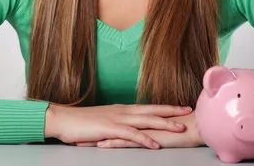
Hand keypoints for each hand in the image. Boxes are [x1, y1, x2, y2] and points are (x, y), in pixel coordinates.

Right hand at [45, 103, 192, 148]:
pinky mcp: (110, 129)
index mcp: (122, 110)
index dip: (166, 107)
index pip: (149, 107)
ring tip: (180, 127)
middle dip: (172, 111)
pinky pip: (132, 135)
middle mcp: (123, 111)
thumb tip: (128, 129)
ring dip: (165, 124)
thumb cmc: (81, 123)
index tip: (181, 107)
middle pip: (152, 110)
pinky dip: (145, 140)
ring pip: (146, 120)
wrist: (64, 120)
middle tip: (189, 110)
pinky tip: (155, 145)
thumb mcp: (104, 121)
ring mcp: (117, 119)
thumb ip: (117, 123)